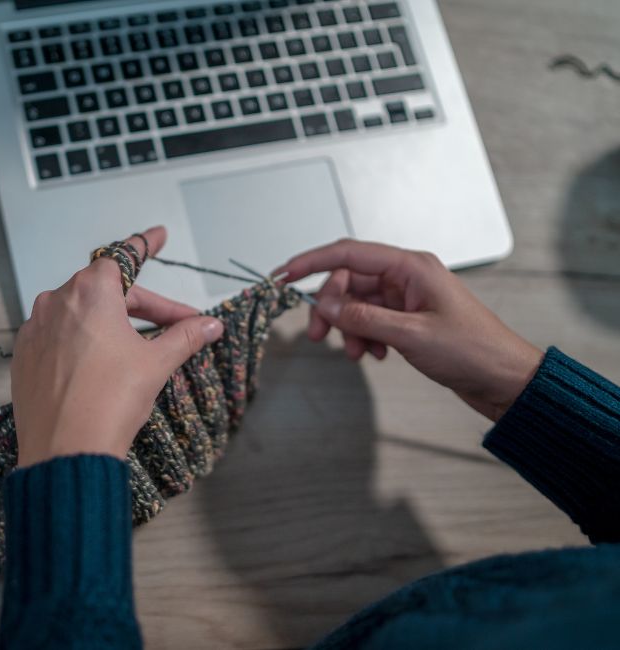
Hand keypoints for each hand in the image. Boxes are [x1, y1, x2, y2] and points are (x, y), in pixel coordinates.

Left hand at [11, 227, 224, 467]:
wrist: (65, 450)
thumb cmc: (108, 403)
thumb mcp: (156, 363)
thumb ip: (185, 336)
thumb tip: (211, 325)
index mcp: (91, 292)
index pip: (124, 255)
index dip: (146, 244)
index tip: (159, 235)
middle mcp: (56, 301)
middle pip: (108, 290)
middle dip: (145, 305)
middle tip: (179, 325)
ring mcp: (36, 328)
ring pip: (81, 313)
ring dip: (112, 323)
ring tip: (139, 348)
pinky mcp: (24, 355)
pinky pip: (58, 335)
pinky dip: (82, 341)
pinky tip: (100, 364)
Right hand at [274, 239, 542, 421]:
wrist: (504, 379)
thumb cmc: (473, 351)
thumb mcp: (411, 335)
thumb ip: (364, 317)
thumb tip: (326, 304)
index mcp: (411, 266)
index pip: (348, 253)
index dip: (311, 262)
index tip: (283, 275)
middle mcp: (406, 276)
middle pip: (348, 281)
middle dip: (330, 307)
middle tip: (319, 335)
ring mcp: (406, 297)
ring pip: (356, 304)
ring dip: (348, 328)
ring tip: (356, 354)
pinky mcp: (407, 318)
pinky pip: (370, 320)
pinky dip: (364, 337)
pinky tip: (376, 355)